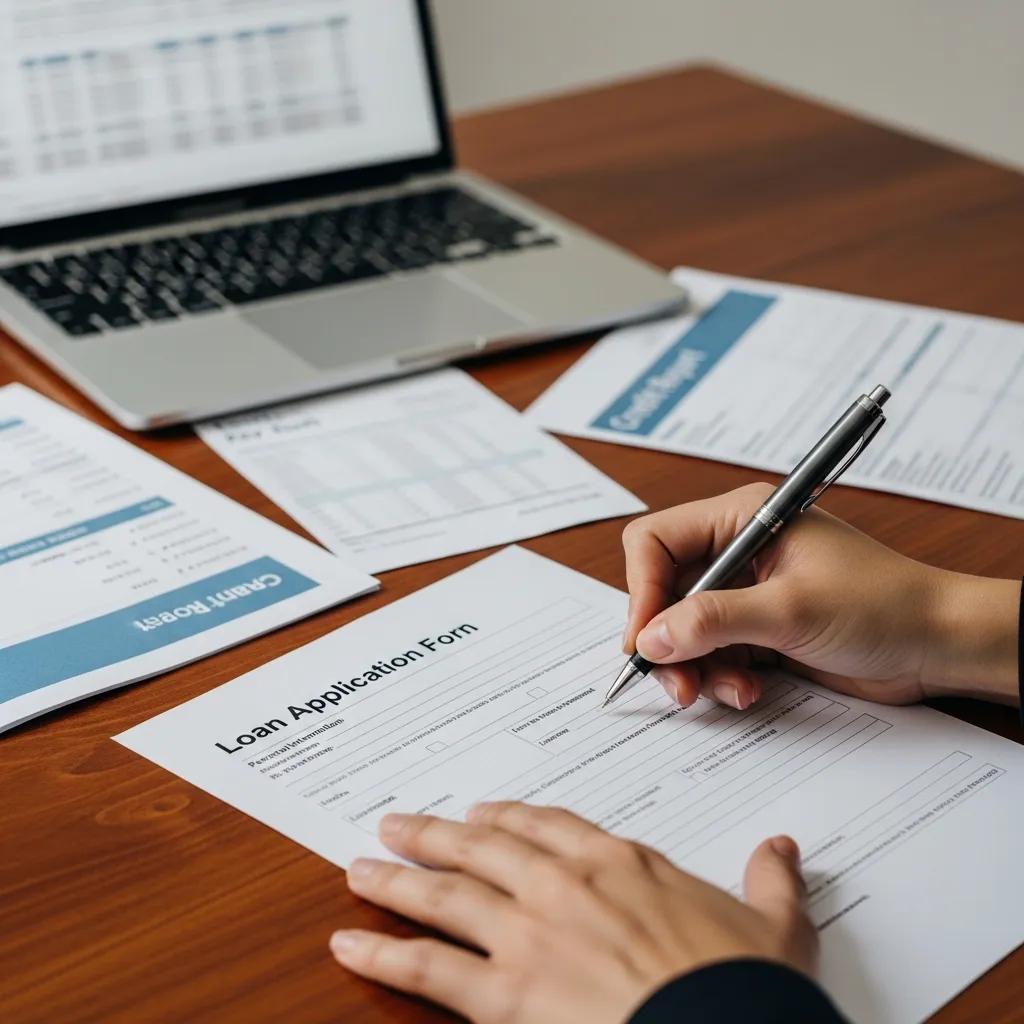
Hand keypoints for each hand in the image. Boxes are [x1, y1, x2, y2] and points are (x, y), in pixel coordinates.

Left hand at [331, 804, 815, 1023]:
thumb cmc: (743, 988)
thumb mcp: (774, 928)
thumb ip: (770, 882)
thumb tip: (781, 850)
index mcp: (621, 864)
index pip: (549, 825)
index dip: (509, 818)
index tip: (483, 814)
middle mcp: (564, 887)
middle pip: (483, 847)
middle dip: (434, 835)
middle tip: (397, 823)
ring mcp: (528, 936)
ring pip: (445, 895)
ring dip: (397, 880)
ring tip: (361, 867)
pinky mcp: (504, 995)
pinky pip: (429, 968)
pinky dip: (384, 954)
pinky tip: (351, 944)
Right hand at [622, 483, 1019, 709]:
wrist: (939, 645)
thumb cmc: (883, 605)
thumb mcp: (791, 610)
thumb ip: (714, 621)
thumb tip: (651, 637)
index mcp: (742, 518)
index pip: (656, 541)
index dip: (643, 590)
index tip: (646, 639)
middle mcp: (736, 550)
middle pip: (663, 591)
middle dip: (667, 639)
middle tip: (676, 683)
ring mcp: (746, 592)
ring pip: (682, 629)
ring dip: (695, 667)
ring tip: (728, 691)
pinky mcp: (757, 629)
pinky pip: (711, 653)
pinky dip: (719, 677)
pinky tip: (748, 691)